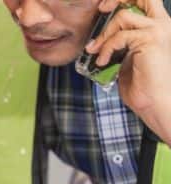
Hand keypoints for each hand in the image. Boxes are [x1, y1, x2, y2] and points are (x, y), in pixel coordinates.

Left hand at [87, 0, 170, 141]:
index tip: (103, 7)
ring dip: (104, 34)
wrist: (155, 102)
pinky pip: (120, 37)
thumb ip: (119, 43)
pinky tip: (102, 62)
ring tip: (95, 51)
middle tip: (101, 10)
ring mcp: (158, 31)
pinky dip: (106, 48)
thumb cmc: (142, 85)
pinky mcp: (150, 40)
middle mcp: (161, 24)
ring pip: (123, 16)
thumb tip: (96, 41)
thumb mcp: (126, 58)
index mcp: (157, 25)